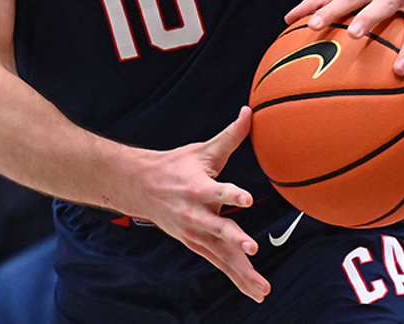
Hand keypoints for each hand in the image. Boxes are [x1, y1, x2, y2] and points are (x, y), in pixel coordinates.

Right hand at [124, 107, 269, 302]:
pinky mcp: (196, 244)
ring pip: (221, 255)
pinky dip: (238, 279)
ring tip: (263, 288)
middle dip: (235, 240)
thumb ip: (230, 136)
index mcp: (198, 188)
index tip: (246, 198)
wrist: (140, 187)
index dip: (232, 194)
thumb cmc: (175, 166)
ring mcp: (195, 233)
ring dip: (241, 272)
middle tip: (252, 249)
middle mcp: (196, 214)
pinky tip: (257, 292)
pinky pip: (220, 265)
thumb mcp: (201, 150)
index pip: (218, 190)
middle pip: (218, 229)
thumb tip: (251, 112)